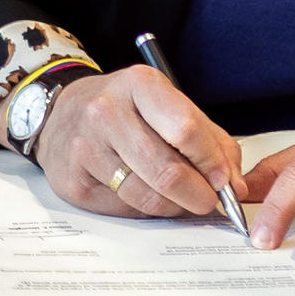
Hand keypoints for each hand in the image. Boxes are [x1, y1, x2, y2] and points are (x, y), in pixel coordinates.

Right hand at [18, 67, 240, 223]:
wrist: (60, 115)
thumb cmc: (125, 112)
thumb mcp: (167, 106)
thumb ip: (209, 140)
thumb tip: (234, 186)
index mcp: (138, 85)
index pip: (186, 130)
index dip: (213, 163)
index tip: (226, 182)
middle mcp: (106, 112)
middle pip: (167, 170)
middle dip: (199, 194)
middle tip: (209, 201)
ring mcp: (85, 148)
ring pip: (147, 196)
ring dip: (174, 207)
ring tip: (181, 201)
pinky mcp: (74, 182)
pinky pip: (124, 209)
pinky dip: (145, 210)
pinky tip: (147, 196)